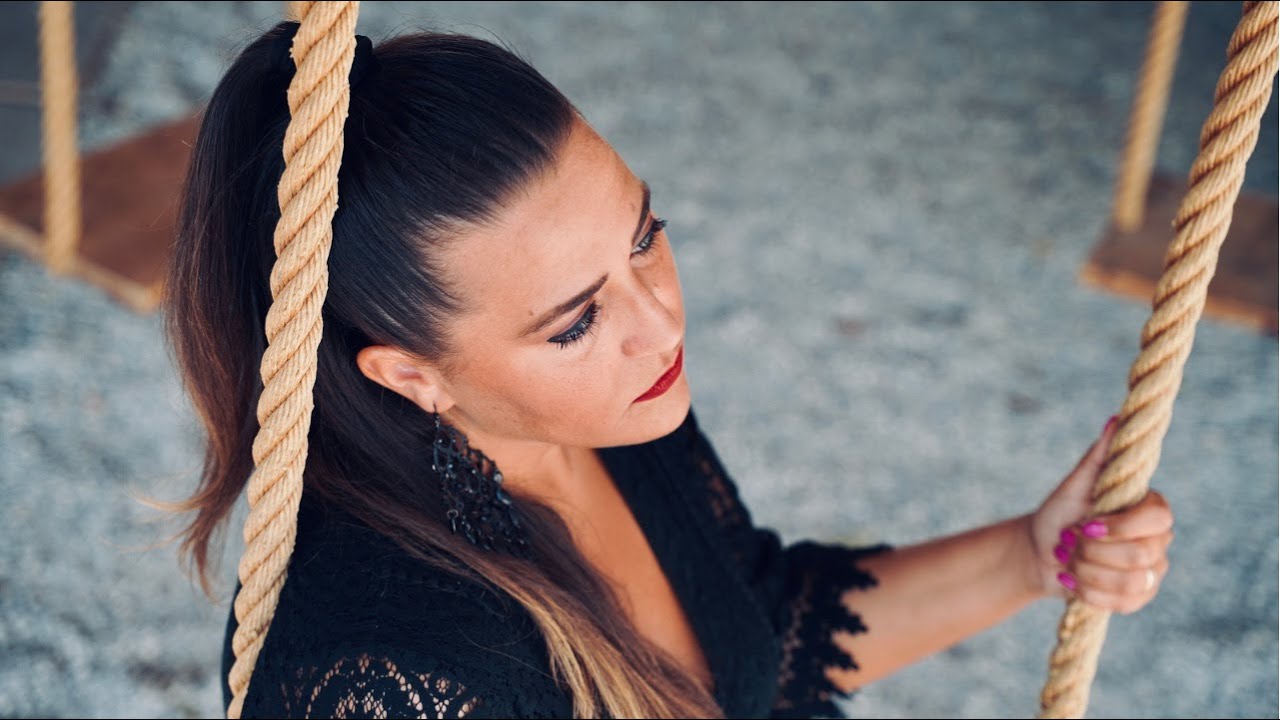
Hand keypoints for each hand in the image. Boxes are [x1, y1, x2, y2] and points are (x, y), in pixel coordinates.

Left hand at [1024, 416, 1174, 612]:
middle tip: (1068, 542)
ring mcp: (1152, 572)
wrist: (1040, 553)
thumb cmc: (1059, 513)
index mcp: (1150, 508)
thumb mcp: (1074, 484)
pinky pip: (1123, 604)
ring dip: (1087, 572)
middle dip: (1092, 551)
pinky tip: (1071, 580)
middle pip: (1140, 555)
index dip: (1120, 527)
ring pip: (1131, 583)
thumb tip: (1115, 420)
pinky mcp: (1138, 597)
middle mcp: (1158, 540)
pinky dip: (1088, 593)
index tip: (1086, 524)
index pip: (1157, 519)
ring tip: (1067, 560)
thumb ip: (1099, 456)